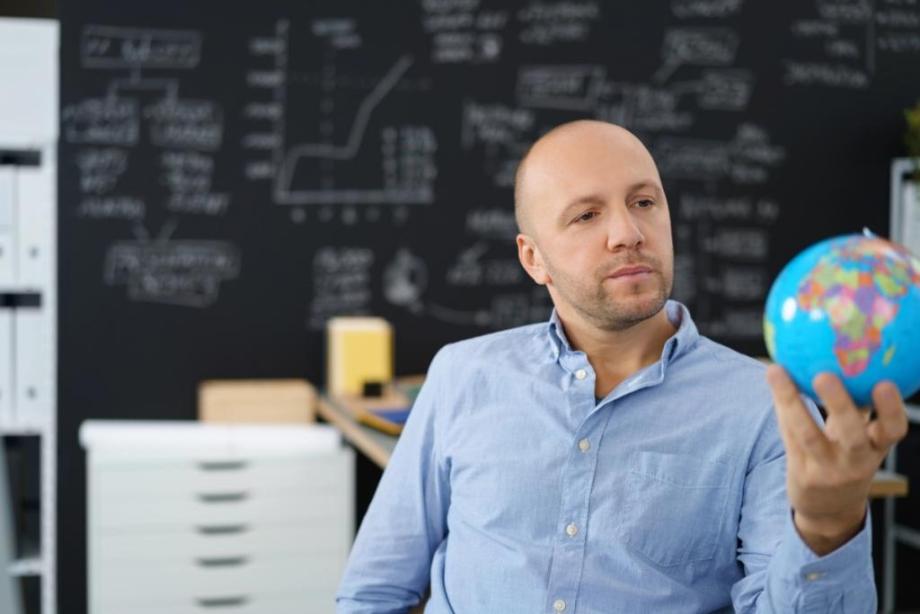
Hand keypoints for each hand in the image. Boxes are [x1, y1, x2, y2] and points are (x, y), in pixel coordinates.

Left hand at [765, 365, 907, 554]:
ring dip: (792, 403)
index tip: (884, 383)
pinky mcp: (803, 474)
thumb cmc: (845, 457)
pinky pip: (789, 437)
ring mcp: (827, 471)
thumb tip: (855, 354)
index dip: (891, 409)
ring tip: (778, 372)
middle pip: (852, 436)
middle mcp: (856, 463)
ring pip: (809, 436)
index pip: (892, 431)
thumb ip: (859, 405)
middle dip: (840, 406)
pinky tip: (774, 379)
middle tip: (825, 375)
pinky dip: (781, 407)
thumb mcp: (859, 437)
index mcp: (877, 449)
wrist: (828, 509)